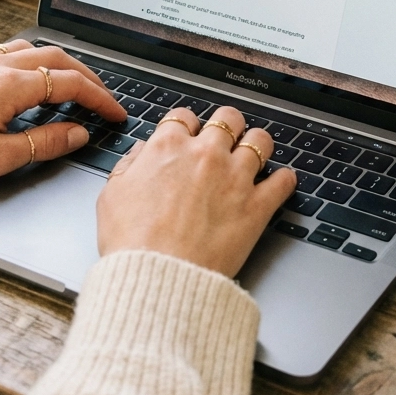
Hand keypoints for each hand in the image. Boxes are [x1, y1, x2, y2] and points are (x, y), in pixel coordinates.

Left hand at [0, 41, 125, 189]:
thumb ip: (44, 143)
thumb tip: (77, 133)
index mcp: (9, 86)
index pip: (71, 84)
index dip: (100, 98)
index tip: (116, 114)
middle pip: (57, 59)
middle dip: (87, 77)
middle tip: (104, 98)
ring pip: (33, 51)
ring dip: (61, 64)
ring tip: (73, 85)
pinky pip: (8, 54)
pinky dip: (33, 62)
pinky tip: (28, 78)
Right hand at [97, 106, 296, 276]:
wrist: (159, 278)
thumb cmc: (132, 243)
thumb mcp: (112, 196)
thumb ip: (128, 166)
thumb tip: (140, 154)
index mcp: (168, 148)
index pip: (184, 116)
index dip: (186, 125)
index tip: (188, 135)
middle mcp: (205, 155)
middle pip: (228, 119)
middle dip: (227, 125)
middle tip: (226, 137)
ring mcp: (234, 178)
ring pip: (260, 141)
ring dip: (258, 145)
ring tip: (255, 153)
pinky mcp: (256, 206)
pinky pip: (283, 181)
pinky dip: (284, 180)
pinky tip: (279, 182)